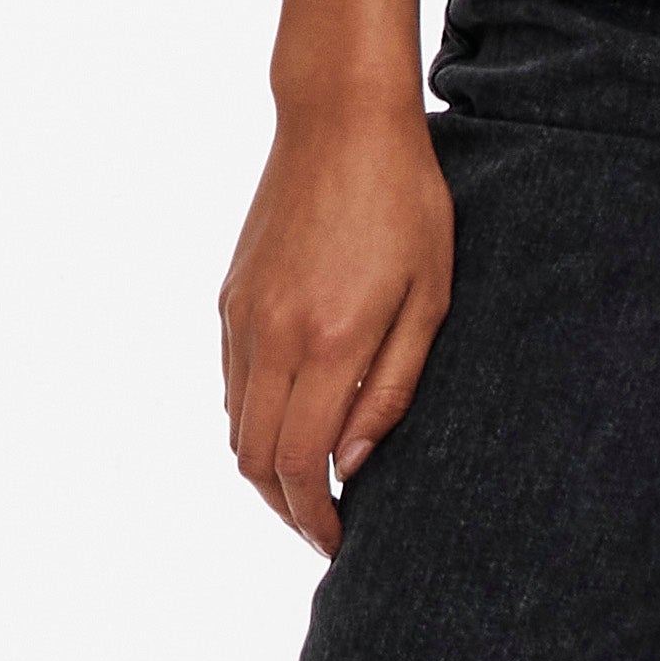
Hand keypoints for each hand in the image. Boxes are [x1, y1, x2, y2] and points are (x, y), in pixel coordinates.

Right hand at [218, 99, 455, 557]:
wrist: (340, 118)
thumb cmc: (405, 200)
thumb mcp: (430, 294)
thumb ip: (392, 385)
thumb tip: (354, 461)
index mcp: (329, 341)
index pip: (301, 466)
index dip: (317, 520)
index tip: (342, 542)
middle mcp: (273, 336)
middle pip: (255, 462)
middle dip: (286, 510)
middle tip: (326, 526)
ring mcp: (243, 315)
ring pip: (235, 427)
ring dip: (266, 471)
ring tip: (311, 484)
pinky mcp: (230, 295)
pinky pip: (231, 382)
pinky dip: (252, 420)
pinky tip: (291, 420)